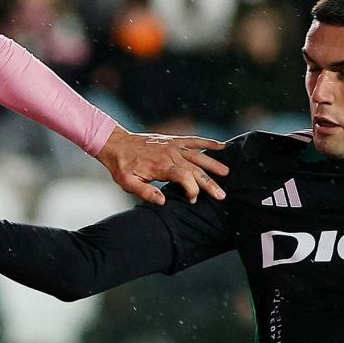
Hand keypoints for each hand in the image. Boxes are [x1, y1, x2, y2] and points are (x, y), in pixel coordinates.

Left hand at [97, 127, 228, 205]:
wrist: (117, 144)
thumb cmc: (122, 166)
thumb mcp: (128, 183)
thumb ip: (145, 192)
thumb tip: (163, 201)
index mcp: (161, 166)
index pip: (184, 178)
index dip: (192, 190)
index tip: (193, 200)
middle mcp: (170, 154)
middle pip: (195, 169)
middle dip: (209, 182)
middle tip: (222, 195)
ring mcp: (173, 146)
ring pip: (198, 155)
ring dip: (213, 164)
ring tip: (226, 173)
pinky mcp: (174, 140)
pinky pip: (194, 141)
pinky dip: (208, 143)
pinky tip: (221, 146)